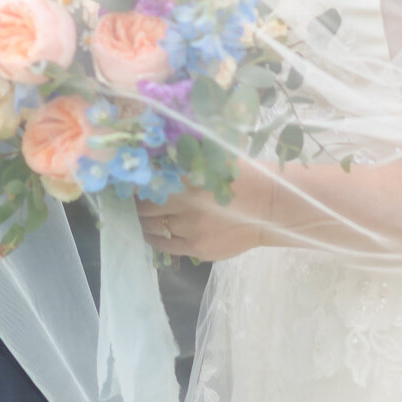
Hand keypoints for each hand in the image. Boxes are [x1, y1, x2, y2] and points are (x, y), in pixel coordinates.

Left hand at [136, 160, 277, 261]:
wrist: (270, 208)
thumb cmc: (244, 177)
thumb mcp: (216, 157)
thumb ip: (189, 154)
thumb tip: (160, 152)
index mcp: (190, 177)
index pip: (148, 181)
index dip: (135, 182)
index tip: (131, 180)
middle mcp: (187, 204)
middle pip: (145, 206)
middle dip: (137, 202)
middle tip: (135, 199)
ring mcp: (191, 229)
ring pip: (152, 227)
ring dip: (143, 220)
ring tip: (143, 214)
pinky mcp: (197, 248)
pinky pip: (164, 245)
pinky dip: (153, 237)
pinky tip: (152, 231)